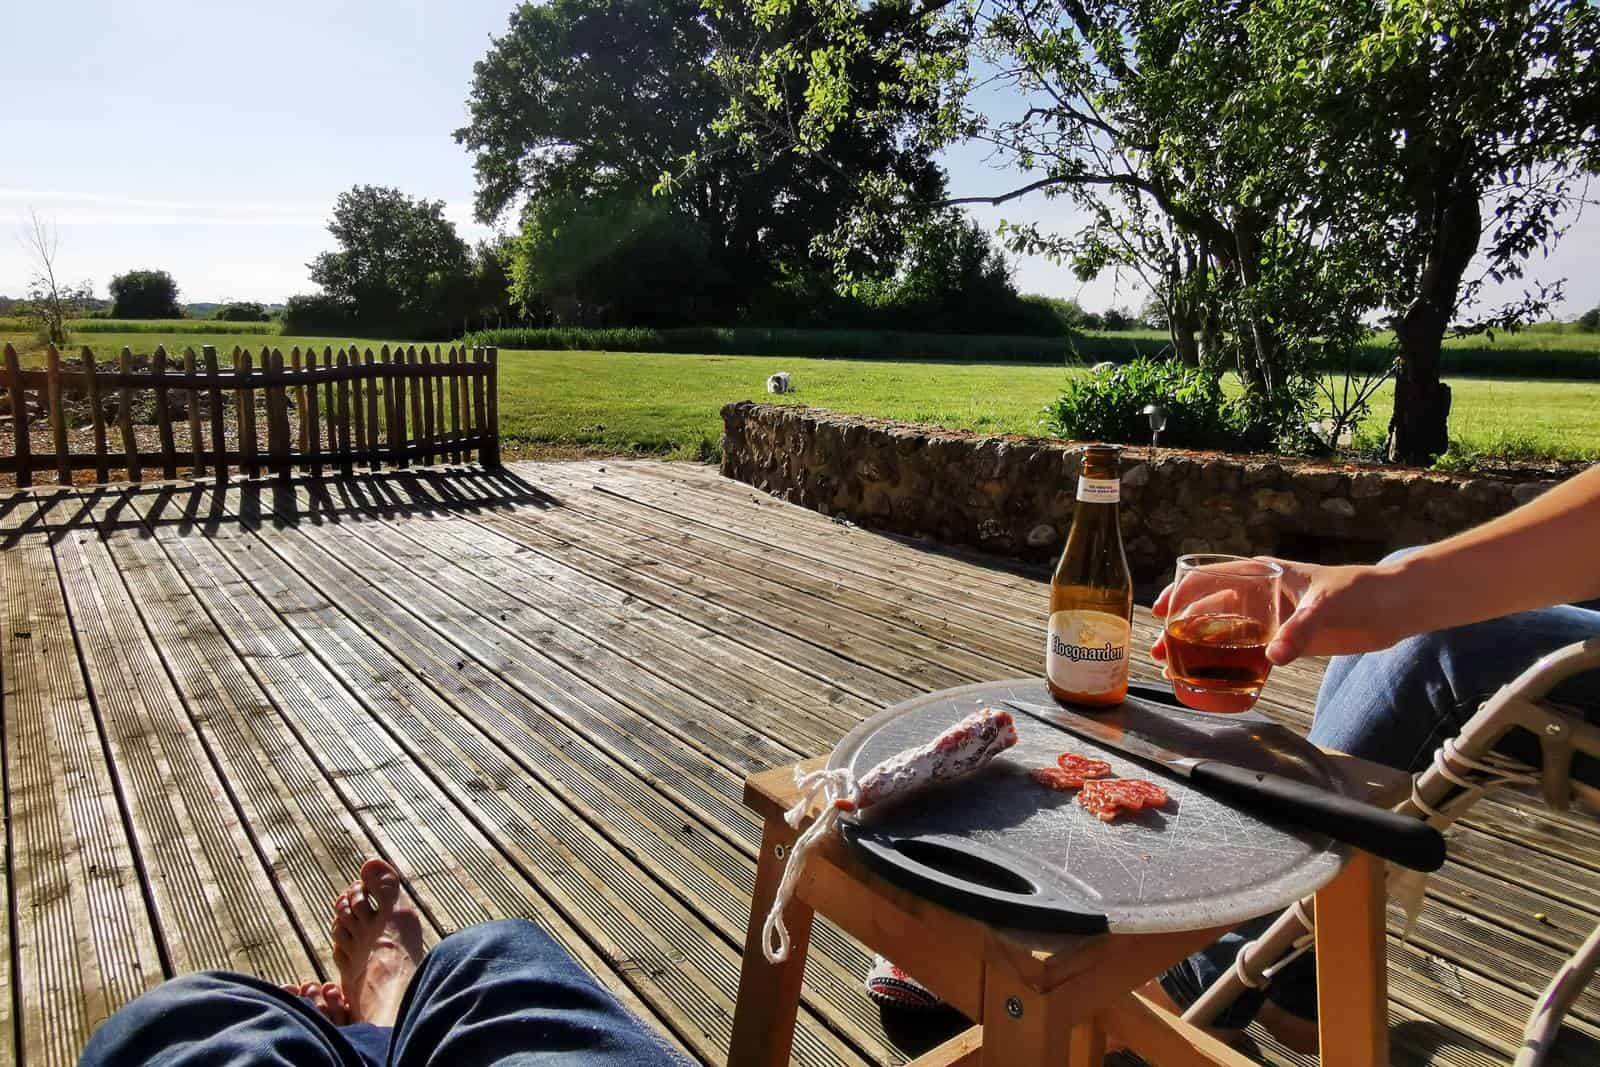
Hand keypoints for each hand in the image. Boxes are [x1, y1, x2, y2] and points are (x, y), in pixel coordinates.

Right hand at [1152, 557, 1411, 666]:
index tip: (1160, 611)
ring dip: (1200, 651)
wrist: (1396, 608)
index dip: (1181, 592)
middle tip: (1160, 652)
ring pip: (1225, 635)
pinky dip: (1231, 668)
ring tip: (1174, 670)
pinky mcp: (1287, 642)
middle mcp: (1261, 596)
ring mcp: (1272, 620)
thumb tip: (1272, 658)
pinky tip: (1216, 684)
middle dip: (1181, 630)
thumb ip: (1299, 631)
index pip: (1210, 577)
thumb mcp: (1326, 606)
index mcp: (1263, 574)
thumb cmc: (1361, 591)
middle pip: (1210, 611)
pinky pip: (1249, 655)